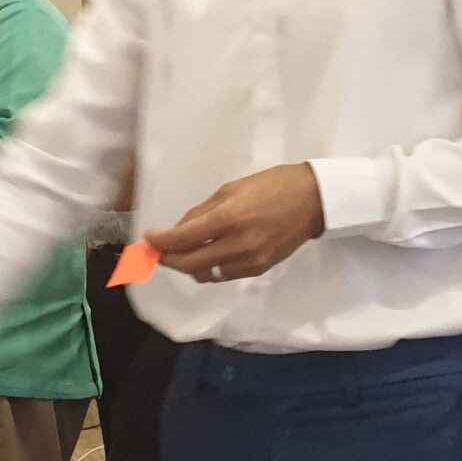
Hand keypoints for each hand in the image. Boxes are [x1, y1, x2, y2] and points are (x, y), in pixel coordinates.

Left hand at [149, 163, 325, 282]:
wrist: (313, 200)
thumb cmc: (271, 185)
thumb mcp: (231, 189)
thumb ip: (202, 212)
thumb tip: (178, 231)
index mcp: (229, 218)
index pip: (183, 239)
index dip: (161, 242)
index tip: (148, 239)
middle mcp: (237, 244)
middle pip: (189, 263)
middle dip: (168, 259)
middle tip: (157, 252)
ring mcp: (249, 261)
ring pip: (205, 274)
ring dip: (188, 266)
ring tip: (181, 254)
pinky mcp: (259, 269)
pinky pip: (224, 275)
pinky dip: (209, 268)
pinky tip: (206, 257)